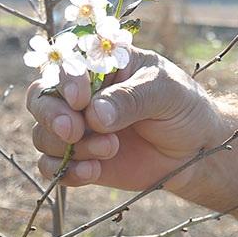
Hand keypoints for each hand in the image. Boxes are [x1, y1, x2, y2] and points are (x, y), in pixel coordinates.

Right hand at [27, 47, 226, 191]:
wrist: (197, 150)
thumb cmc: (184, 107)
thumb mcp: (166, 92)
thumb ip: (131, 98)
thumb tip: (94, 115)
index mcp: (102, 65)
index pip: (66, 65)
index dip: (65, 81)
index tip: (82, 100)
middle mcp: (82, 95)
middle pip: (40, 100)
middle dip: (52, 117)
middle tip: (75, 131)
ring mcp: (79, 128)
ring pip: (43, 136)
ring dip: (68, 147)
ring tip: (110, 149)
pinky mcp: (81, 159)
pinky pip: (52, 167)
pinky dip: (66, 171)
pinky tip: (93, 172)